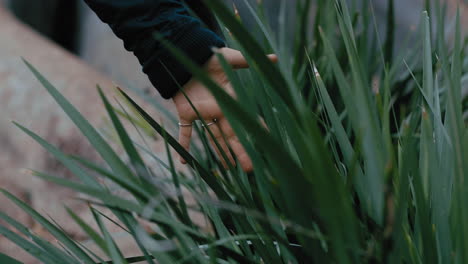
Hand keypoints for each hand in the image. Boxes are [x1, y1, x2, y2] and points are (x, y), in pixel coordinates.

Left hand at [173, 47, 276, 171]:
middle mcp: (219, 110)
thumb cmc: (210, 56)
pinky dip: (184, 144)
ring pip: (214, 137)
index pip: (246, 118)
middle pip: (232, 134)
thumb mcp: (231, 58)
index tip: (267, 143)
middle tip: (249, 168)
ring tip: (228, 168)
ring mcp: (203, 113)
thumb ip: (248, 62)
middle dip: (241, 151)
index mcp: (231, 99)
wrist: (186, 54)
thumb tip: (275, 58)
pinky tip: (184, 161)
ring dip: (220, 153)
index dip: (257, 130)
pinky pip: (185, 131)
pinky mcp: (187, 112)